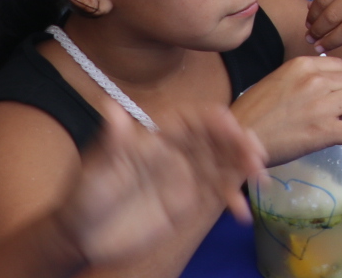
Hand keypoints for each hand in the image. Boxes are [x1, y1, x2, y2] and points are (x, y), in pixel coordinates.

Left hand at [53, 105, 264, 270]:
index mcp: (158, 136)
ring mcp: (185, 177)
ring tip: (260, 178)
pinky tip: (242, 212)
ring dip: (244, 167)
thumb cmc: (85, 196)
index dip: (216, 121)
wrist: (81, 236)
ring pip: (224, 164)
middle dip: (240, 144)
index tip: (234, 129)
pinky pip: (217, 195)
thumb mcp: (96, 169)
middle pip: (217, 140)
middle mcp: (177, 152)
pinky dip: (233, 199)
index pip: (194, 120)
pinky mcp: (188, 202)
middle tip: (257, 156)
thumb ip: (113, 141)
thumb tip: (110, 105)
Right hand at [230, 54, 341, 165]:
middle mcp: (315, 80)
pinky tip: (341, 137)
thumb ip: (304, 77)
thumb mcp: (278, 80)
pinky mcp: (324, 131)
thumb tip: (329, 81)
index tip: (333, 94)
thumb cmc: (254, 112)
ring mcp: (321, 105)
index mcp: (303, 65)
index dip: (341, 82)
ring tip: (339, 122)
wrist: (238, 139)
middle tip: (337, 110)